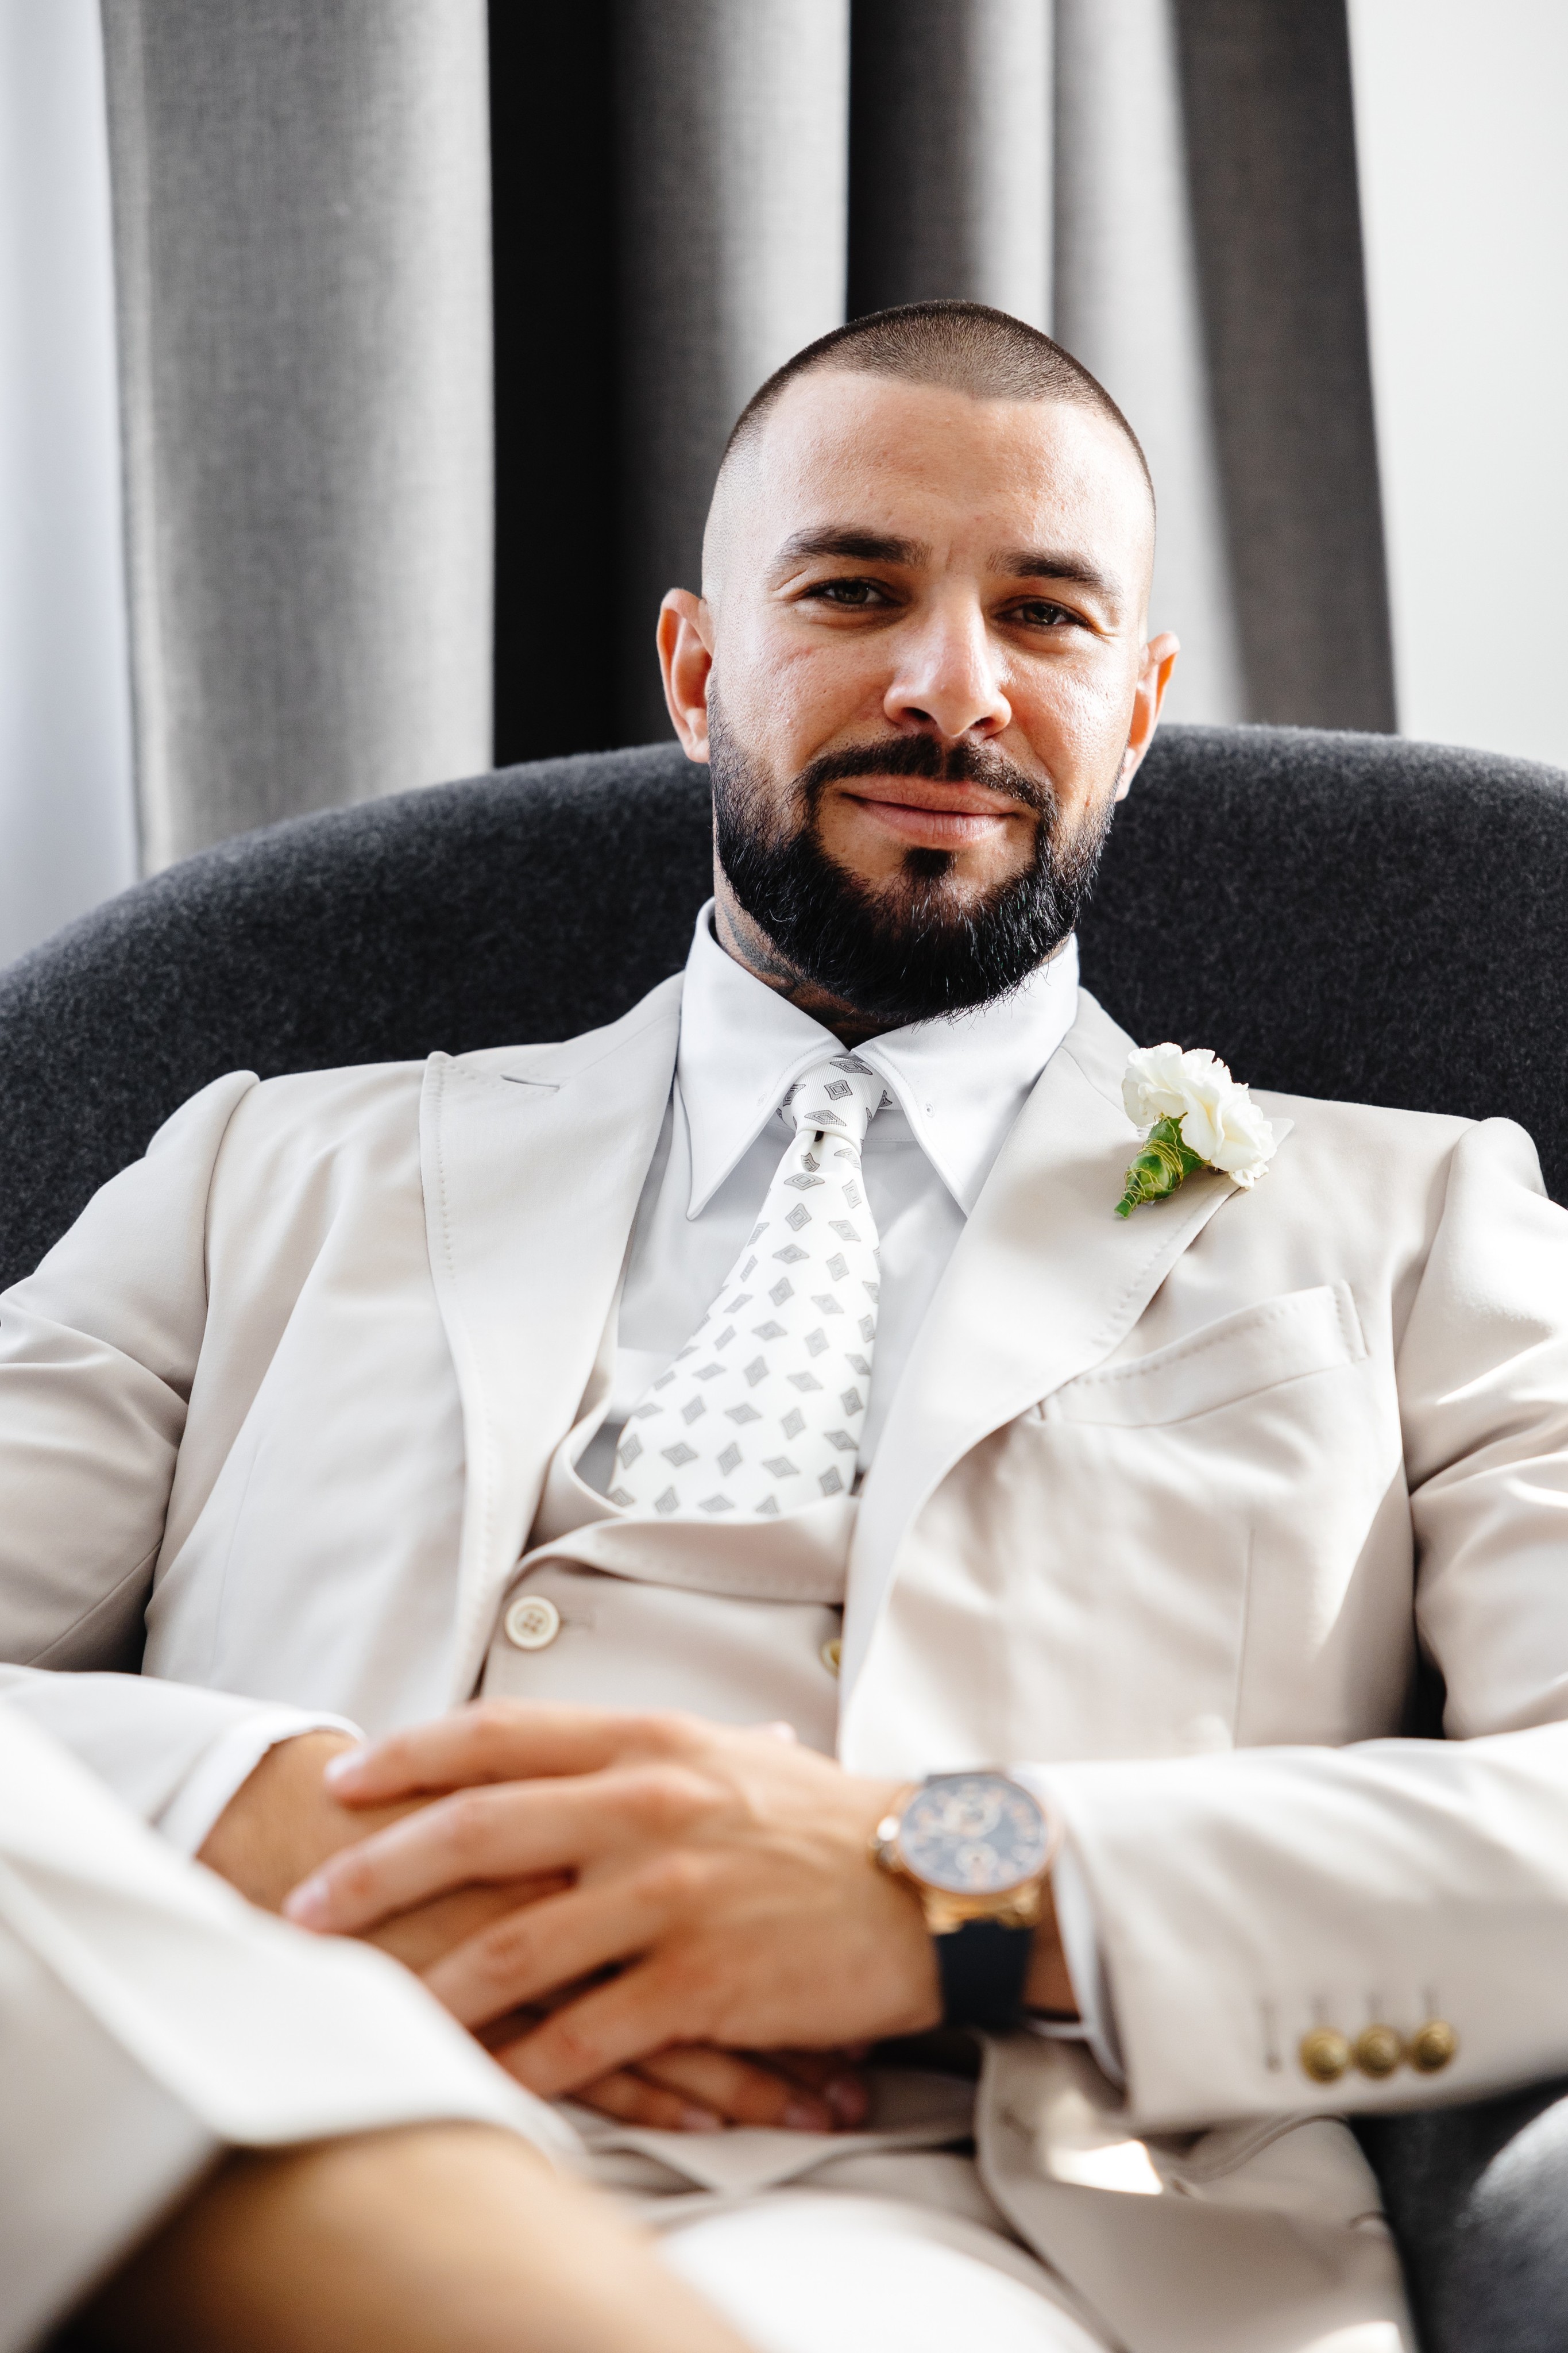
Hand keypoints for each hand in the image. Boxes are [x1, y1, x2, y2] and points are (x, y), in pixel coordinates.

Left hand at [283, 1703, 942, 2099]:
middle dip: (373, 1873)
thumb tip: (550, 1758)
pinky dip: (525, 2062)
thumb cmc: (823, 1823)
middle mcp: (648, 1807)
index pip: (496, 1737)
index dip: (406, 1759)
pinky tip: (484, 2078)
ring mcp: (673, 1894)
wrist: (933, 1880)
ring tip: (368, 2008)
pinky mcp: (703, 1981)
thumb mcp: (725, 1755)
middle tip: (304, 1906)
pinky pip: (587, 2034)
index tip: (341, 1783)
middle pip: (475, 1831)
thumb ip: (635, 1755)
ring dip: (429, 1984)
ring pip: (514, 1944)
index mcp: (648, 1741)